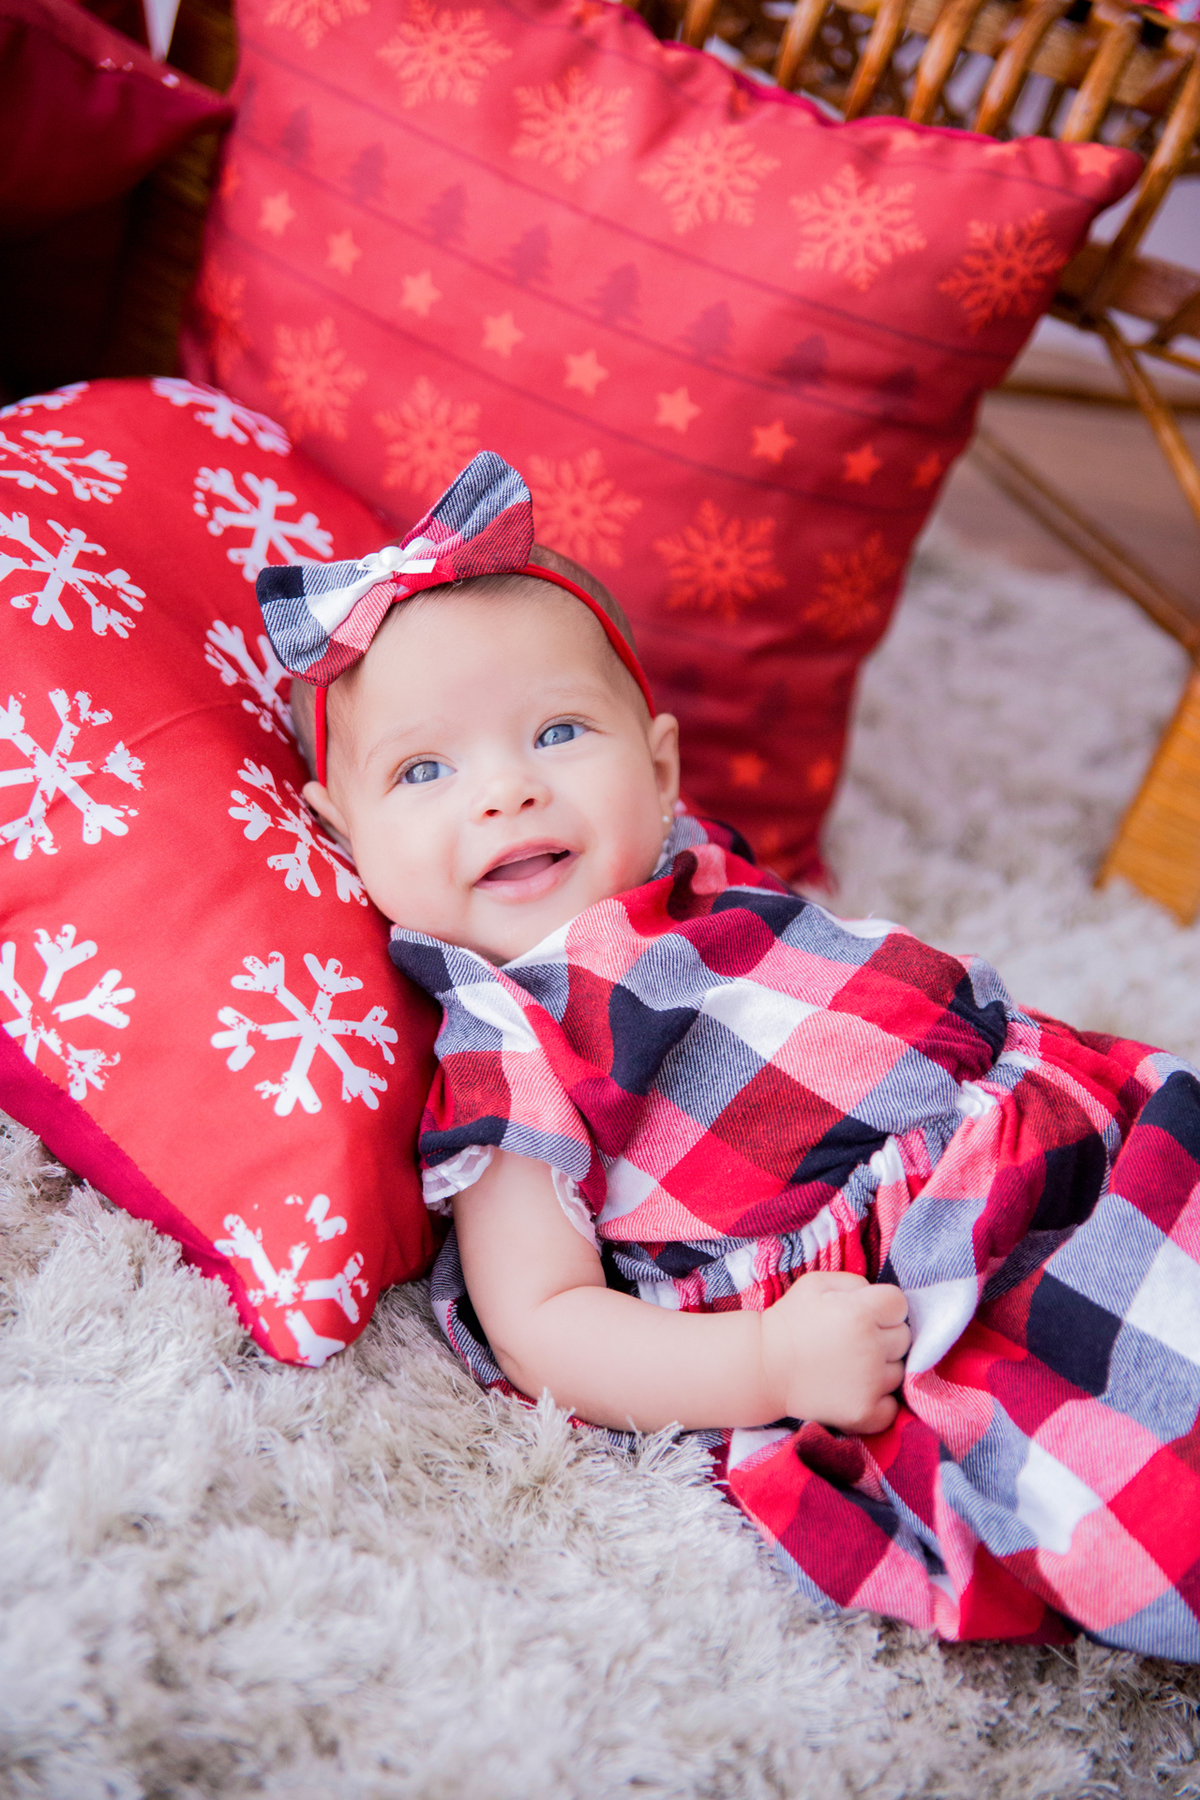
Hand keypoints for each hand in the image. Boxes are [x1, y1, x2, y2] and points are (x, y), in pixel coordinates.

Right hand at [759, 1271, 909, 1434]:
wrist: (764, 1367)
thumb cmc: (790, 1320)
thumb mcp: (816, 1284)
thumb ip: (855, 1282)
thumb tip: (878, 1296)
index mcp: (861, 1313)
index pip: (899, 1304)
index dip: (884, 1307)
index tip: (865, 1314)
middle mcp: (871, 1348)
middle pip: (904, 1337)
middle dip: (885, 1335)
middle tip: (855, 1340)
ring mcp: (871, 1384)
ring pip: (899, 1371)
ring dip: (882, 1368)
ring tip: (851, 1365)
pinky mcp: (866, 1413)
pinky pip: (893, 1408)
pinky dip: (880, 1402)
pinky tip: (858, 1391)